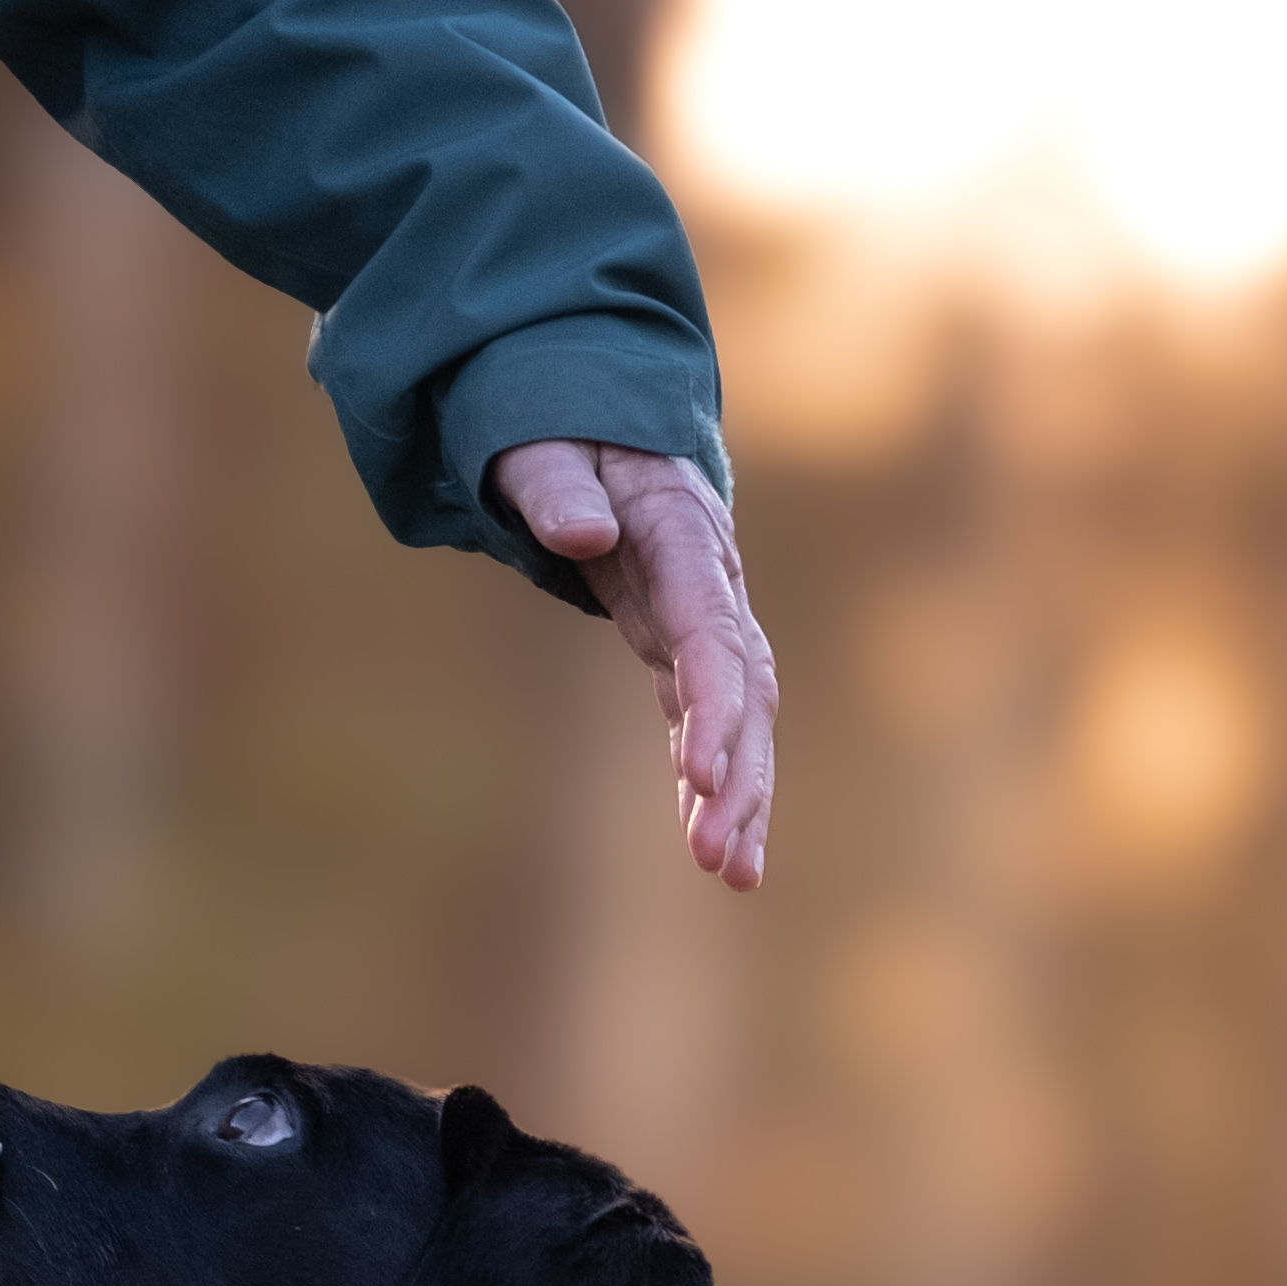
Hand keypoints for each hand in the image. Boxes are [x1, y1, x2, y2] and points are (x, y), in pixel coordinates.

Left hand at [490, 437, 777, 895]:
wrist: (594, 411)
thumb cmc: (559, 424)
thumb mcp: (541, 442)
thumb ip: (557, 487)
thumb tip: (584, 538)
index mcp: (681, 533)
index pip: (710, 630)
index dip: (713, 706)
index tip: (702, 774)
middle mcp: (711, 582)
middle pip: (745, 687)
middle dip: (738, 775)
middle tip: (718, 857)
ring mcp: (705, 616)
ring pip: (744, 715)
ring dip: (743, 796)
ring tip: (734, 874)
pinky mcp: (684, 644)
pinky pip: (710, 720)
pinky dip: (714, 783)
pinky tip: (711, 847)